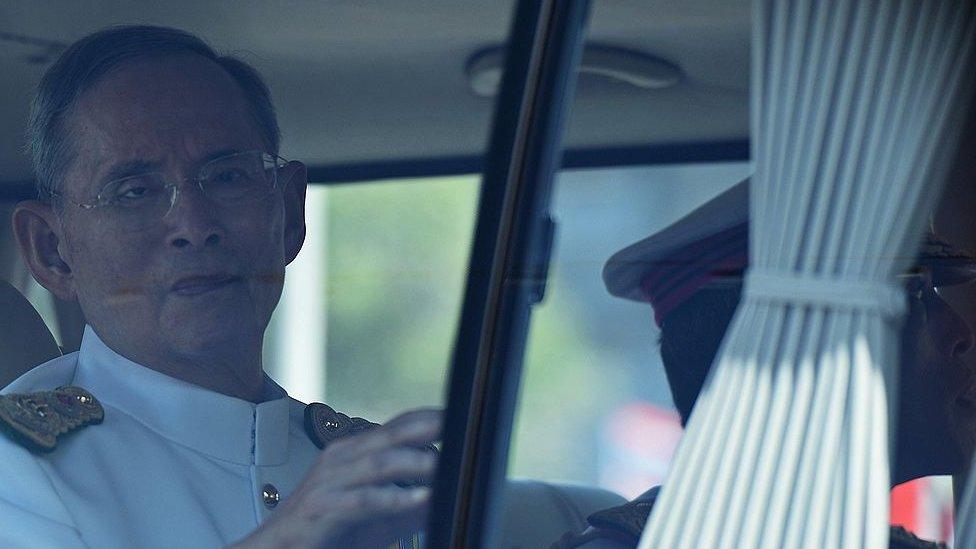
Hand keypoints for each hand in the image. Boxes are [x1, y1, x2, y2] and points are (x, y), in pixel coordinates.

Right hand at [231, 408, 440, 548]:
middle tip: (456, 424)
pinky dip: (394, 499)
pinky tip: (419, 499)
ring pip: (379, 464)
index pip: (396, 426)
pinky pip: (364, 500)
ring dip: (414, 463)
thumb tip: (444, 500)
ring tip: (442, 465)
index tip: (459, 415)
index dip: (427, 419)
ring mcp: (330, 481)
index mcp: (353, 453)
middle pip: (390, 436)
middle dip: (424, 428)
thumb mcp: (375, 517)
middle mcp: (341, 459)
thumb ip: (408, 507)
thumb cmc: (326, 532)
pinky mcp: (323, 507)